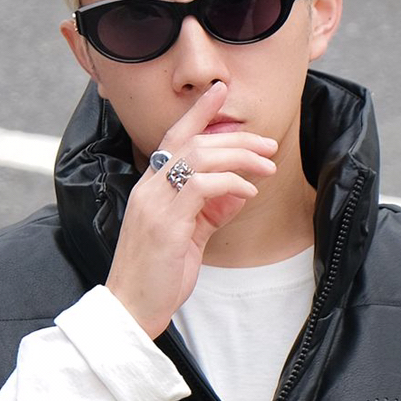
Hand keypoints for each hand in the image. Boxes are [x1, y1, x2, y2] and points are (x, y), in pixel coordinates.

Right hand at [105, 81, 278, 337]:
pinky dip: (231, 183)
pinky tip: (249, 192)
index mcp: (150, 188)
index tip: (219, 91)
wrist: (132, 309)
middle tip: (268, 144)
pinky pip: (202, 186)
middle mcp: (149, 188)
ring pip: (199, 157)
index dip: (197, 112)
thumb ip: (209, 210)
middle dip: (236, 137)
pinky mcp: (166, 223)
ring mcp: (155, 203)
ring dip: (240, 157)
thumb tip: (238, 190)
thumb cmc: (158, 275)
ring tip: (268, 166)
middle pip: (194, 142)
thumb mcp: (188, 237)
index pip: (173, 137)